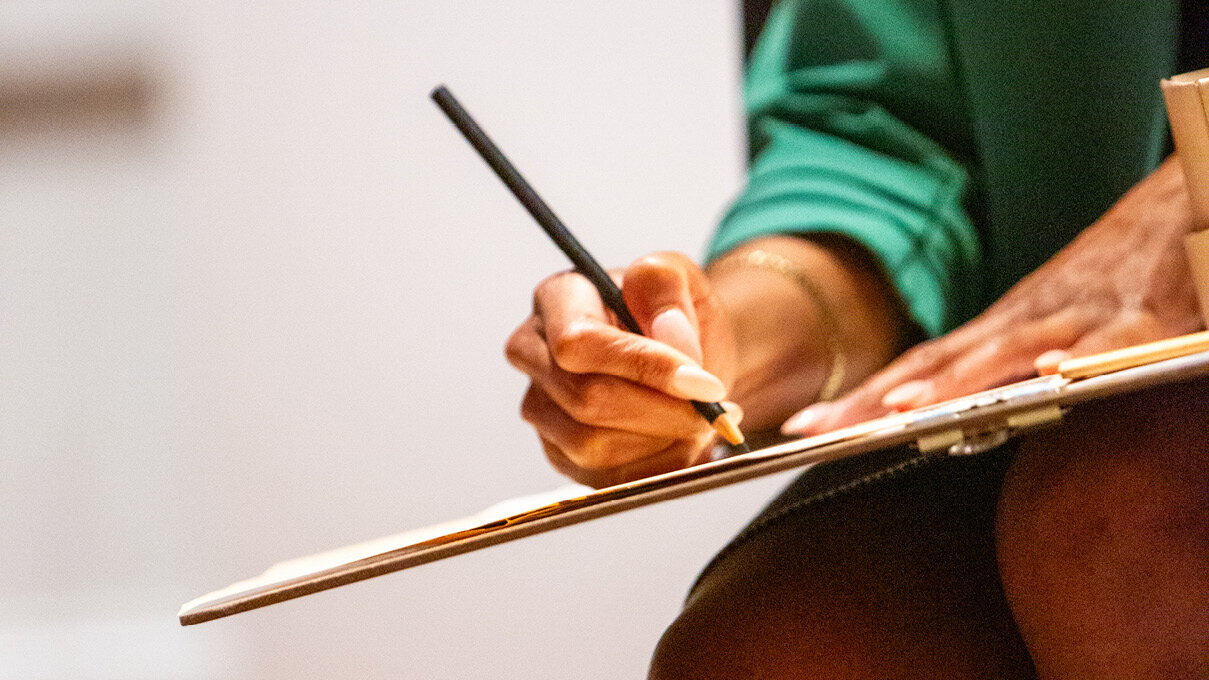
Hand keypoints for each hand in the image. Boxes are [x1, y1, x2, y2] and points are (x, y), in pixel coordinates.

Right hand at [506, 252, 739, 487]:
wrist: (682, 357)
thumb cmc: (674, 315)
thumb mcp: (683, 279)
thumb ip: (668, 289)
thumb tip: (668, 333)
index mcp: (557, 298)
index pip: (579, 342)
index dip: (643, 367)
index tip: (705, 384)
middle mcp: (534, 353)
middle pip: (586, 400)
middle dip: (662, 413)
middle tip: (715, 411)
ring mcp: (540, 407)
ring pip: (593, 446)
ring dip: (661, 442)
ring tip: (703, 422)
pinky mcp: (558, 452)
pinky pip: (604, 478)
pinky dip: (656, 467)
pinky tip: (684, 443)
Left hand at [783, 156, 1203, 435]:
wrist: (1182, 205)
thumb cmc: (1110, 271)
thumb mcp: (1043, 320)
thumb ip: (1002, 364)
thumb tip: (946, 412)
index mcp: (998, 327)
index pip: (916, 368)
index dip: (861, 400)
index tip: (805, 426)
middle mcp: (1023, 321)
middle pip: (940, 366)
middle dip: (877, 402)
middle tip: (821, 429)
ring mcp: (1077, 316)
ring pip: (1008, 352)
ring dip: (958, 382)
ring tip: (908, 411)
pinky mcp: (1143, 317)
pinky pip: (1111, 343)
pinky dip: (1082, 358)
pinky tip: (1052, 374)